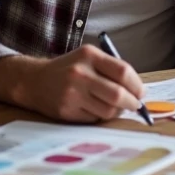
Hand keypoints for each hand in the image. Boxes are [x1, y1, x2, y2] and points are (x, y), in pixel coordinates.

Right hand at [0, 46, 144, 122]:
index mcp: (89, 56)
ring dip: (117, 111)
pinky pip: (94, 119)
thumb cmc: (68, 69)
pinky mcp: (66, 110)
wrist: (33, 81)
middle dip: (132, 103)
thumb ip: (112, 69)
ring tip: (114, 106)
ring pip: (108, 110)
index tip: (141, 92)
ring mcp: (72, 93)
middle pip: (117, 94)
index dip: (137, 85)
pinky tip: (95, 108)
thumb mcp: (88, 58)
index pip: (123, 71)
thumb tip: (139, 91)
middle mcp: (80, 73)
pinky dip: (100, 116)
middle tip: (135, 105)